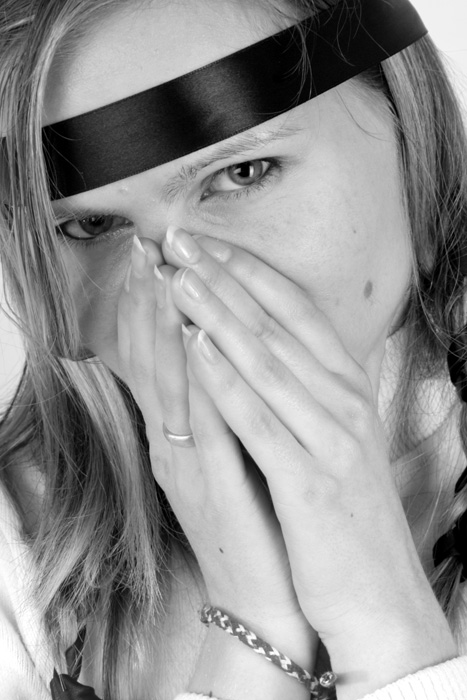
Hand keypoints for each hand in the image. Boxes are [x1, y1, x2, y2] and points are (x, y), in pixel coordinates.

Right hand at [117, 235, 315, 676]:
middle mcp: (171, 442)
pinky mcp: (213, 485)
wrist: (261, 595)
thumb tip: (217, 358)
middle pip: (152, 360)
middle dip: (151, 301)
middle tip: (149, 246)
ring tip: (165, 272)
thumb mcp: (226, 455)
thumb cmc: (252, 517)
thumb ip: (215, 409)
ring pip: (170, 381)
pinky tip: (198, 338)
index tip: (155, 257)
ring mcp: (186, 463)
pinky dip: (199, 378)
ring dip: (164, 324)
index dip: (150, 307)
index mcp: (176, 434)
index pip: (156, 358)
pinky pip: (204, 422)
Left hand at [160, 228, 455, 697]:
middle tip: (180, 236)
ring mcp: (330, 439)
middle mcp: (342, 403)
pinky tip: (195, 345)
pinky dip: (226, 380)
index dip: (247, 270)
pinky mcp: (310, 482)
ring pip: (266, 361)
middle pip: (276, 324)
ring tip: (178, 273)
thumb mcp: (334, 440)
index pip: (295, 311)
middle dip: (223, 275)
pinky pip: (260, 420)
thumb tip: (271, 345)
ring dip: (218, 312)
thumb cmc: (345, 515)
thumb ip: (309, 390)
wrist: (378, 596)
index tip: (206, 241)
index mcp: (346, 390)